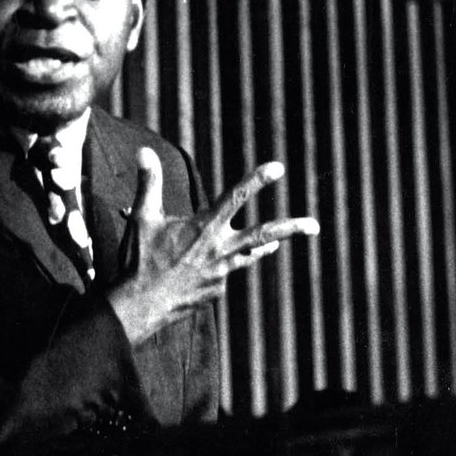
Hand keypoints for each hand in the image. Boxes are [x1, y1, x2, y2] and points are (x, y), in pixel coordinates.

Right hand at [108, 149, 320, 345]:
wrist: (140, 305)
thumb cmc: (139, 259)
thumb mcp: (142, 217)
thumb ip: (149, 182)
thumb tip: (144, 150)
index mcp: (205, 227)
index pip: (236, 197)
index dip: (257, 180)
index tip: (277, 168)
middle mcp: (220, 250)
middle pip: (265, 234)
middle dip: (292, 228)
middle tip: (316, 226)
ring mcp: (221, 273)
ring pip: (250, 256)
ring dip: (264, 248)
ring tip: (276, 245)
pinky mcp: (216, 292)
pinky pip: (223, 274)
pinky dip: (218, 267)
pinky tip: (200, 272)